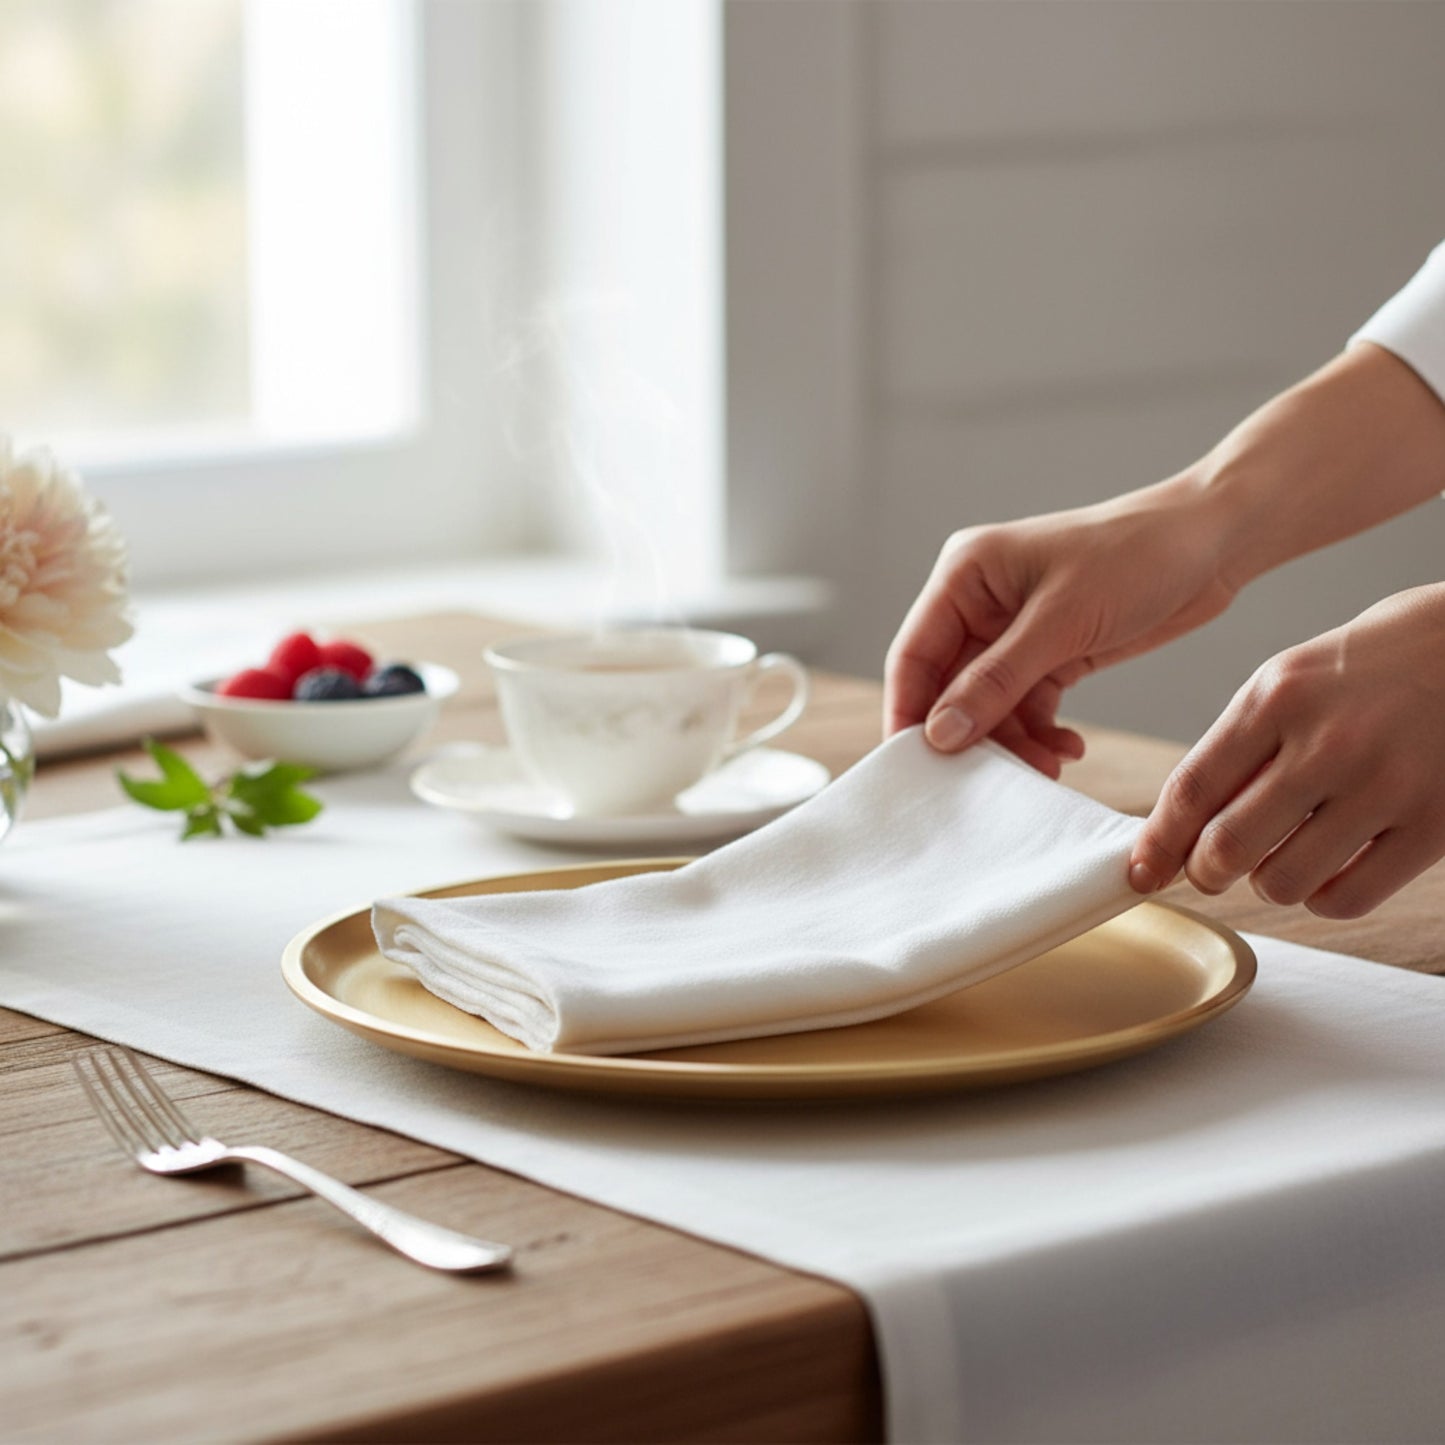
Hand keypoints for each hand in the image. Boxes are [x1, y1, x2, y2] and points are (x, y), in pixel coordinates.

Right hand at [884, 478, 1238, 775]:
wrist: (1214, 543)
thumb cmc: (1138, 555)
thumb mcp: (1062, 622)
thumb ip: (996, 681)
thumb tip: (940, 734)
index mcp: (965, 575)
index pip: (914, 654)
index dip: (910, 713)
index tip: (914, 767)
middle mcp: (980, 602)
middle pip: (948, 686)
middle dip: (970, 735)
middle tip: (986, 782)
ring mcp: (1014, 630)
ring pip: (989, 704)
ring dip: (1012, 741)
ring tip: (1046, 767)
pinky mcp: (1051, 652)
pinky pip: (1026, 705)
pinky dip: (1041, 732)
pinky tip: (1067, 749)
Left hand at [1132, 584, 1444, 916]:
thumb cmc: (1367, 669)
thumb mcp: (1289, 681)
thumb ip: (1236, 749)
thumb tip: (1181, 829)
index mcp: (1278, 698)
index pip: (1193, 789)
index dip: (1158, 843)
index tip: (1140, 873)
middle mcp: (1328, 742)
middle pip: (1228, 846)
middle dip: (1206, 873)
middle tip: (1211, 872)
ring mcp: (1385, 784)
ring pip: (1283, 881)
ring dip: (1267, 884)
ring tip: (1282, 857)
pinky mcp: (1435, 823)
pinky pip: (1347, 898)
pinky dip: (1322, 897)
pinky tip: (1329, 869)